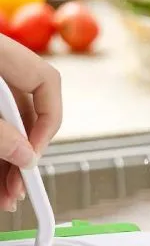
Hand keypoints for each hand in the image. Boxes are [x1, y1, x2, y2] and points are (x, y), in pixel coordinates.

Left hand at [0, 33, 61, 211]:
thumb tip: (26, 157)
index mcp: (4, 52)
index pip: (48, 84)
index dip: (46, 124)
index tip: (32, 156)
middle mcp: (2, 64)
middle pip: (30, 113)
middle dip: (26, 153)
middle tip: (20, 188)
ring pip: (11, 123)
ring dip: (10, 160)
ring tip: (7, 193)